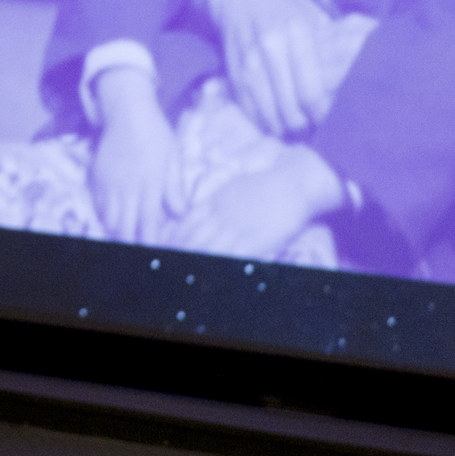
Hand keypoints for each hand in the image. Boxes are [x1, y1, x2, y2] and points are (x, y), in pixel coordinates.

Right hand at [90, 67, 182, 243]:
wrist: (126, 111)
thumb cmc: (155, 133)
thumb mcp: (173, 157)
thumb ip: (175, 187)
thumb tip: (180, 214)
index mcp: (151, 181)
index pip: (149, 220)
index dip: (149, 240)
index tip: (152, 251)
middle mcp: (128, 185)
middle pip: (125, 225)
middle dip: (130, 241)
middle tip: (137, 248)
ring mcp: (110, 182)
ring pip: (109, 219)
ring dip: (117, 231)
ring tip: (125, 237)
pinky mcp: (97, 177)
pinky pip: (99, 205)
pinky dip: (106, 216)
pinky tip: (114, 219)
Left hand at [170, 144, 343, 258]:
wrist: (294, 181)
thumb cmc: (266, 184)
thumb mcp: (232, 189)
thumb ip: (214, 204)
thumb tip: (196, 214)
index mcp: (214, 203)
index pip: (184, 225)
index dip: (171, 240)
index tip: (160, 249)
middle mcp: (220, 216)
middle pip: (190, 239)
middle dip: (176, 253)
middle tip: (162, 266)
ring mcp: (237, 228)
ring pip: (206, 249)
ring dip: (192, 261)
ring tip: (180, 274)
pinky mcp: (255, 239)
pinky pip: (231, 256)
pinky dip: (217, 264)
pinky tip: (209, 274)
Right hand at [205, 0, 333, 134]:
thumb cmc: (285, 7)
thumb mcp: (313, 17)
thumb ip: (330, 47)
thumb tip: (353, 81)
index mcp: (297, 32)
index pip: (311, 90)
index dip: (322, 113)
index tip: (331, 119)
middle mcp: (271, 48)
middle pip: (290, 106)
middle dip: (305, 125)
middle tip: (315, 128)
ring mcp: (248, 62)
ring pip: (268, 112)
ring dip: (284, 127)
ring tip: (297, 128)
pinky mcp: (232, 72)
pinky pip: (248, 108)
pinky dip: (263, 121)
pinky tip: (275, 121)